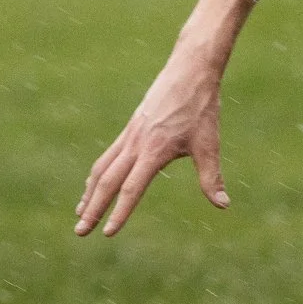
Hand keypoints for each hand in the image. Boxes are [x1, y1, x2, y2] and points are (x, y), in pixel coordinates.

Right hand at [74, 57, 228, 235]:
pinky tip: (94, 183)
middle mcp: (136, 143)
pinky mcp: (131, 128)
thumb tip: (223, 205)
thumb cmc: (201, 108)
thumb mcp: (209, 144)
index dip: (120, 212)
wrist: (189, 70)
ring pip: (102, 167)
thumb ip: (211, 177)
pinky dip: (98, 173)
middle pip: (108, 181)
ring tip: (80, 212)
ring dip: (90, 192)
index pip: (131, 188)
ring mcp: (130, 134)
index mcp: (153, 150)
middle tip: (79, 232)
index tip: (107, 233)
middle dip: (93, 208)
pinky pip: (108, 155)